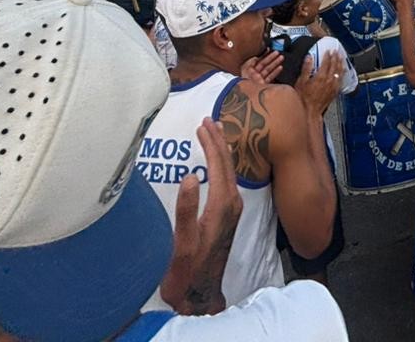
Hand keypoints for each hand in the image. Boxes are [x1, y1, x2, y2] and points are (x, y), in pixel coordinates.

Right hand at [158, 117, 241, 314]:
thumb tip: (190, 176)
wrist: (200, 294)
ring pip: (229, 172)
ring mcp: (232, 211)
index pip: (219, 166)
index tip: (202, 124)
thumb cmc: (187, 271)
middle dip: (218, 141)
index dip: (211, 143)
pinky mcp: (227, 217)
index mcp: (222, 207)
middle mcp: (232, 205)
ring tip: (213, 133)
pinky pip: (227, 181)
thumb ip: (186, 210)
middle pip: (227, 165)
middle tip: (208, 120)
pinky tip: (216, 164)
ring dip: (221, 151)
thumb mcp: (182, 242)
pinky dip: (221, 165)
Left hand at [241, 50, 283, 84]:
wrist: (246, 94)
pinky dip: (276, 72)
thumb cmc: (243, 82)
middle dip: (271, 57)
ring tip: (281, 57)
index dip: (262, 54)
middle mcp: (254, 74)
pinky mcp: (264, 84)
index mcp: (248, 69)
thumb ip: (250, 62)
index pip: (257, 60)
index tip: (268, 49)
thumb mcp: (244, 69)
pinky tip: (280, 67)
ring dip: (275, 63)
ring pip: (269, 69)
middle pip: (264, 63)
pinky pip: (271, 76)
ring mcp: (260, 79)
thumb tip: (256, 56)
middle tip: (277, 52)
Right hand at [294, 49, 343, 115]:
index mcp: (321, 77)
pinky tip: (343, 71)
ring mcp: (333, 86)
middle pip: (335, 66)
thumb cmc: (304, 98)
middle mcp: (329, 81)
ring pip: (340, 72)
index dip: (328, 55)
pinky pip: (341, 79)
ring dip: (341, 63)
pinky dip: (343, 73)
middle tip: (336, 51)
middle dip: (336, 57)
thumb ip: (306, 69)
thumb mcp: (301, 82)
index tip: (328, 51)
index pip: (326, 62)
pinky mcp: (335, 91)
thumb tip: (309, 57)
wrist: (311, 111)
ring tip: (341, 57)